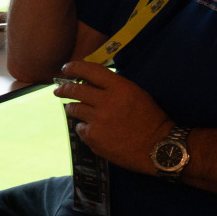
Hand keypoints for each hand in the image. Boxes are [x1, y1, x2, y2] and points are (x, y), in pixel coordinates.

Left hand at [53, 61, 171, 173]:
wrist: (159, 148)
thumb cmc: (150, 119)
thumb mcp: (136, 94)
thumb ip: (113, 87)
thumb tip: (89, 82)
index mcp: (120, 88)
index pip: (90, 70)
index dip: (74, 67)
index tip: (66, 68)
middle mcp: (106, 101)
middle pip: (75, 90)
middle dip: (63, 89)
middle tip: (58, 90)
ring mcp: (98, 120)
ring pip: (74, 109)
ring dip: (73, 108)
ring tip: (75, 109)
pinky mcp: (93, 137)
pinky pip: (80, 128)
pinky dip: (84, 127)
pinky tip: (95, 130)